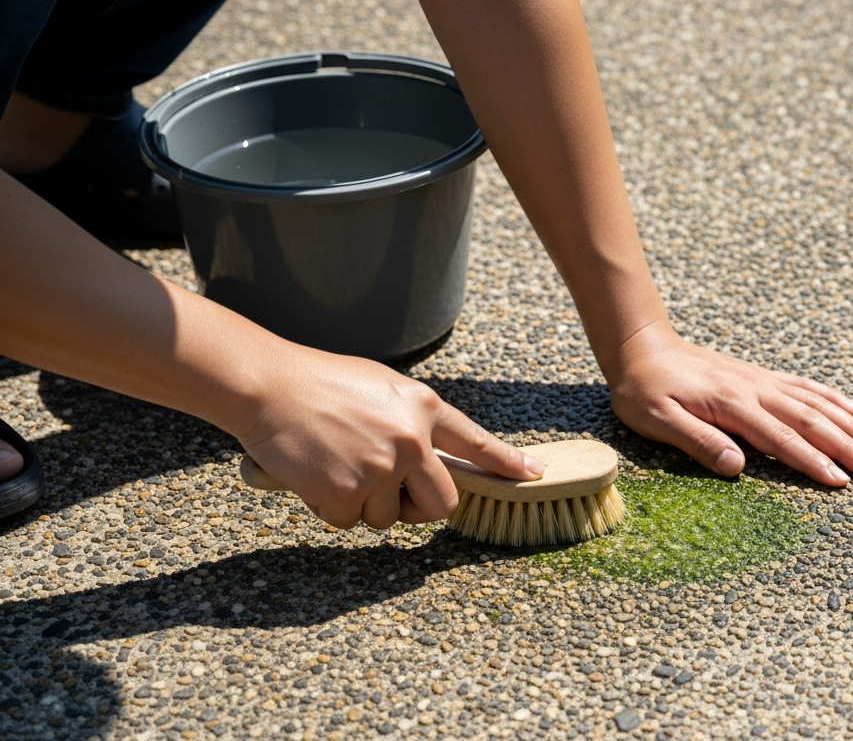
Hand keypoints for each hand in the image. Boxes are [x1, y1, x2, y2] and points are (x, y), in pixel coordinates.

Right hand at [236, 348, 543, 528]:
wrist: (267, 386)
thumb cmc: (320, 383)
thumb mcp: (383, 388)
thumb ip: (414, 420)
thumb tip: (436, 457)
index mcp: (423, 407)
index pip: (477, 443)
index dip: (507, 464)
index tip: (533, 476)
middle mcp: (411, 440)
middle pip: (443, 503)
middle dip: (421, 508)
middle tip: (394, 494)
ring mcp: (381, 468)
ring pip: (390, 518)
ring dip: (366, 504)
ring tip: (338, 465)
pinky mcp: (346, 493)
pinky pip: (349, 521)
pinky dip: (331, 508)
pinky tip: (316, 475)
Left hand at [608, 324, 852, 485]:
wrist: (642, 346)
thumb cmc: (645, 389)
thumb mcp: (657, 420)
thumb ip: (699, 441)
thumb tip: (738, 468)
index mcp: (734, 406)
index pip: (783, 439)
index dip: (814, 462)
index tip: (842, 481)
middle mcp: (756, 391)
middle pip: (811, 421)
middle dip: (847, 447)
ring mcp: (761, 382)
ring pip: (816, 405)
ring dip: (850, 426)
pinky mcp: (760, 377)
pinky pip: (805, 387)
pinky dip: (833, 399)